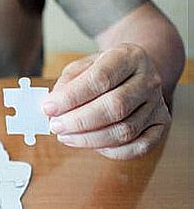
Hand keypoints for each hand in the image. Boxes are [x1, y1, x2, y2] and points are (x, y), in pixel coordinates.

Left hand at [42, 43, 170, 159]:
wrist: (136, 71)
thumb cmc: (104, 71)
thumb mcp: (82, 67)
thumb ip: (66, 85)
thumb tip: (52, 109)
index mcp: (128, 57)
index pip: (100, 78)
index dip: (71, 97)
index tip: (48, 108)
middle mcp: (148, 80)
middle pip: (115, 107)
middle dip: (79, 121)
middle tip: (55, 126)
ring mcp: (158, 103)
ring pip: (125, 131)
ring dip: (89, 139)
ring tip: (65, 137)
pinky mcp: (160, 124)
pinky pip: (138, 147)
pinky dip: (111, 151)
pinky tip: (91, 145)